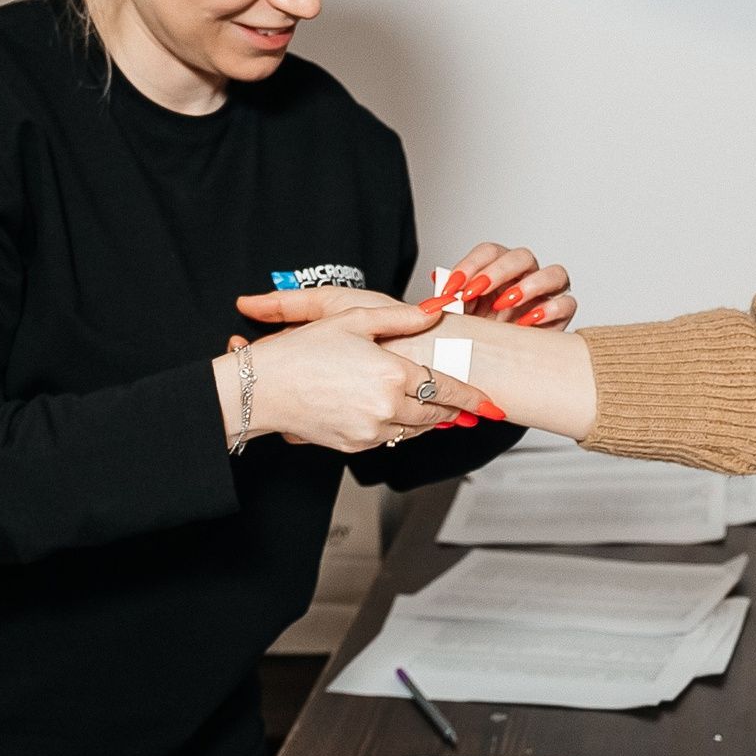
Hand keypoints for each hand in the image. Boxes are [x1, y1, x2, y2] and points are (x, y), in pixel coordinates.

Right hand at [213, 301, 502, 453]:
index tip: (493, 405)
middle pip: (437, 414)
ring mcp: (370, 431)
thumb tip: (434, 310)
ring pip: (415, 430)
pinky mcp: (355, 446)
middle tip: (467, 405)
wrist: (262, 389)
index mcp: (393, 374)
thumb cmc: (302, 352)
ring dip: (427, 418)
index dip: (474, 398)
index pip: (448, 389)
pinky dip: (398, 427)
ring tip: (431, 406)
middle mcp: (386, 408)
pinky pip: (389, 440)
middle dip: (453, 409)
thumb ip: (400, 318)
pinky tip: (392, 412)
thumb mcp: (353, 321)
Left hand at [420, 243, 575, 329]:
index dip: (470, 265)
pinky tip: (526, 322)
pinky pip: (568, 303)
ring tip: (505, 303)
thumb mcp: (458, 319)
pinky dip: (549, 309)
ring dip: (530, 285)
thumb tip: (436, 285)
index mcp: (498, 271)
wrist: (496, 367)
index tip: (452, 287)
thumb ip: (450, 300)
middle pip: (522, 257)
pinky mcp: (561, 317)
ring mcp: (546, 296)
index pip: (490, 252)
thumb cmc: (478, 338)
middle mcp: (524, 278)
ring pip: (555, 273)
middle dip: (498, 272)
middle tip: (475, 292)